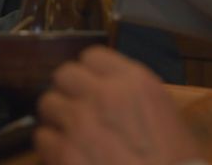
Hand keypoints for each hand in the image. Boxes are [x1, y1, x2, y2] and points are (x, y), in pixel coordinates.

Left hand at [36, 46, 200, 164]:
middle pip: (65, 75)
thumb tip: (109, 93)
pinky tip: (66, 156)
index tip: (90, 85)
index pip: (93, 56)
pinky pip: (42, 138)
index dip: (90, 73)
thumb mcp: (168, 118)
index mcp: (135, 82)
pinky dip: (51, 148)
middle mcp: (104, 95)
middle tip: (75, 109)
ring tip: (69, 134)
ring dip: (57, 119)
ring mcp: (80, 123)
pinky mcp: (64, 153)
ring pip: (48, 103)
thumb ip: (134, 97)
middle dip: (68, 92)